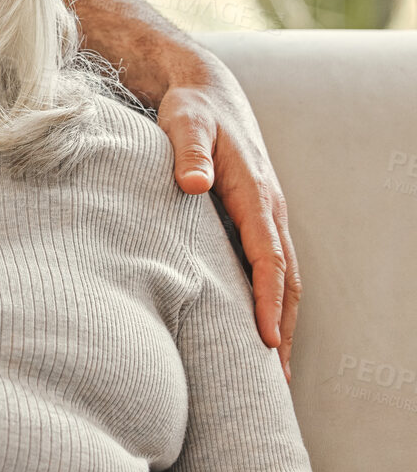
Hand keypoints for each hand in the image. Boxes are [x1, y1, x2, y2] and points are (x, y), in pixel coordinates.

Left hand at [155, 56, 299, 379]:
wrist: (205, 91)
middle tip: (277, 381)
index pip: (268, 256)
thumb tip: (193, 183)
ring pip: (284, 277)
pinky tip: (257, 329)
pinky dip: (272, 301)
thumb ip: (186, 151)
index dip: (268, 299)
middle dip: (285, 328)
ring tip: (273, 372)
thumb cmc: (189, 110)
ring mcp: (266, 215)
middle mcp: (269, 208)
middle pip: (287, 278)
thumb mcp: (183, 122)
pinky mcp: (253, 218)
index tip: (266, 340)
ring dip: (283, 321)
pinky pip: (271, 267)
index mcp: (255, 192)